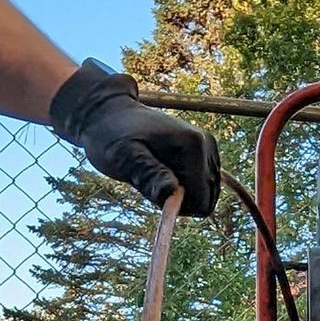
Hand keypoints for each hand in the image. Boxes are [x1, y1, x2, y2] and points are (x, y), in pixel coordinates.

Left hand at [48, 60, 220, 216]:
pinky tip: (161, 170)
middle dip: (178, 199)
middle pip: (205, 199)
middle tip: (149, 180)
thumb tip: (172, 193)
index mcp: (192, 146)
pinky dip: (182, 186)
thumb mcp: (123, 157)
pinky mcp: (204, 151)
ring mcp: (208, 147)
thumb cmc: (112, 136)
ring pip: (205, 194)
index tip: (150, 188)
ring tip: (153, 172)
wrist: (111, 114)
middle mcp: (207, 145)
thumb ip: (148, 174)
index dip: (175, 206)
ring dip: (179, 193)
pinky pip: (201, 185)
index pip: (201, 201)